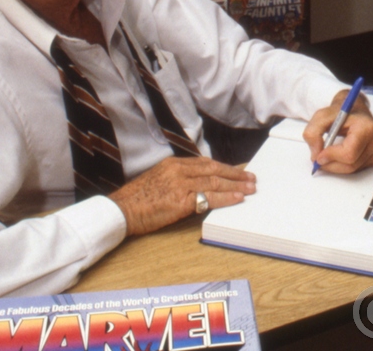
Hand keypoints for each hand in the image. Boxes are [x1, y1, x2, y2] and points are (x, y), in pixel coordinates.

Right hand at [108, 157, 255, 236]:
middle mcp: (178, 170)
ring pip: (215, 181)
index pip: (205, 162)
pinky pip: (209, 197)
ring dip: (236, 185)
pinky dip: (226, 198)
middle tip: (250, 177)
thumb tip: (197, 187)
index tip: (236, 170)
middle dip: (235, 174)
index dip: (223, 167)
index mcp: (173, 164)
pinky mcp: (181, 200)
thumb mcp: (157, 181)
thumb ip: (177, 180)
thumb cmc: (136, 201)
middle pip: (214, 169)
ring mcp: (180, 184)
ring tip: (250, 188)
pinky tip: (237, 198)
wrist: (121, 211)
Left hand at [303, 89, 372, 173]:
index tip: (318, 155)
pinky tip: (340, 155)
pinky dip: (345, 166)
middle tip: (318, 159)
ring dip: (336, 166)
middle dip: (331, 164)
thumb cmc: (340, 111)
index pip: (349, 153)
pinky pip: (358, 169)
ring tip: (328, 154)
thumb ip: (313, 133)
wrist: (354, 109)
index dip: (331, 157)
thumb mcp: (321, 116)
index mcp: (366, 127)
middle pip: (350, 164)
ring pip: (353, 169)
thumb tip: (316, 155)